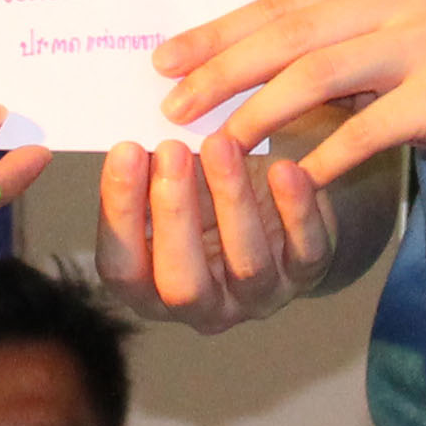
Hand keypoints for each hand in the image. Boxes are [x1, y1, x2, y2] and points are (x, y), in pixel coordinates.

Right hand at [95, 122, 371, 331]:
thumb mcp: (175, 182)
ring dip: (231, 201)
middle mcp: (203, 306)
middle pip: (182, 283)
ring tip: (221, 142)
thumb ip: (151, 168)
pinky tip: (284, 168)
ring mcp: (258, 297)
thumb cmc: (206, 188)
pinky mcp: (305, 274)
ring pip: (246, 265)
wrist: (277, 205)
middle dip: (174, 214)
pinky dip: (295, 209)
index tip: (125, 149)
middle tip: (171, 149)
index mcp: (151, 289)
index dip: (120, 213)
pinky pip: (304, 250)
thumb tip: (132, 119)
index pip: (122, 269)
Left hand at [154, 0, 425, 193]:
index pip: (285, 1)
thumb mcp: (403, 42)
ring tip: (217, 143)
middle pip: (291, 31)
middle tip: (173, 102)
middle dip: (223, 69)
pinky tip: (287, 180)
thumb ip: (341, 42)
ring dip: (258, 111)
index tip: (167, 58)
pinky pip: (367, 127)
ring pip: (318, 72)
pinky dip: (322, 155)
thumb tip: (248, 64)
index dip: (221, 30)